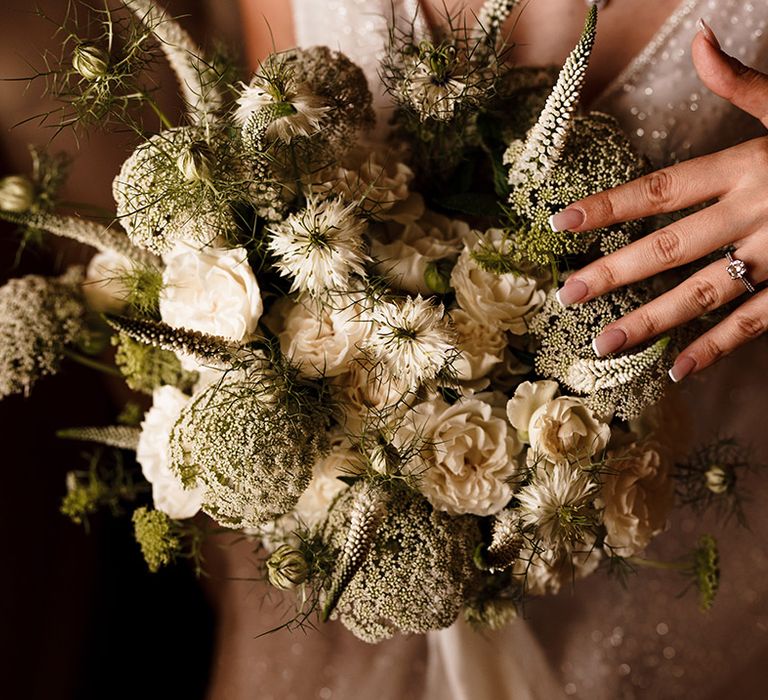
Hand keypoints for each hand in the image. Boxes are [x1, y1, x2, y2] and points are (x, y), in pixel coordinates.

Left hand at [550, 20, 767, 382]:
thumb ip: (742, 84)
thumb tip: (700, 39)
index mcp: (745, 167)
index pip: (660, 190)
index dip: (608, 207)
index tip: (560, 224)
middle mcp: (755, 212)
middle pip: (669, 248)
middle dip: (613, 273)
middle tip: (566, 295)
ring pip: (703, 293)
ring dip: (651, 321)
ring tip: (605, 342)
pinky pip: (755, 322)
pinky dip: (717, 347)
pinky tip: (677, 369)